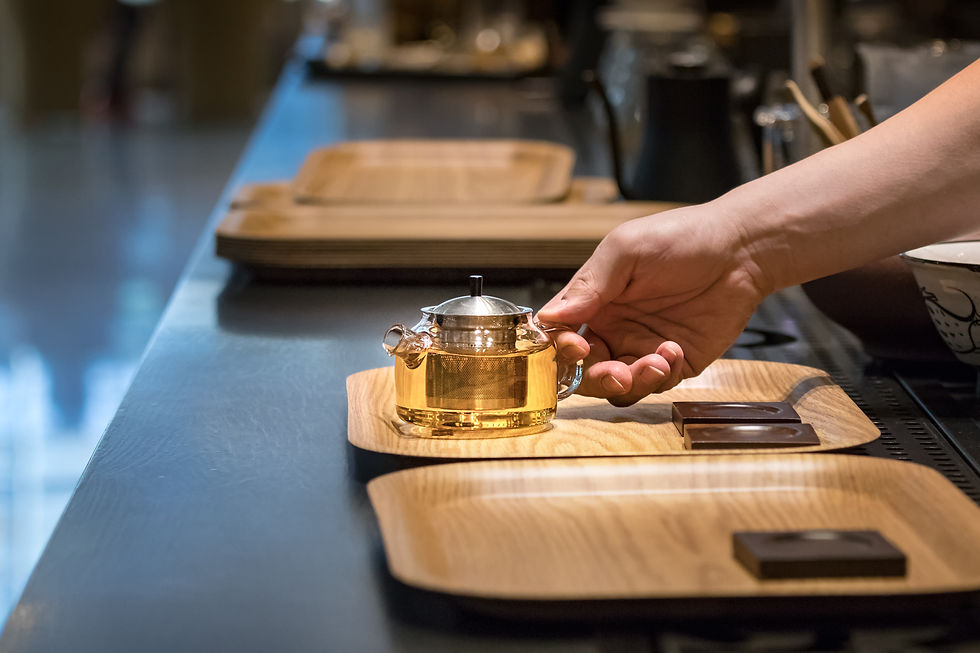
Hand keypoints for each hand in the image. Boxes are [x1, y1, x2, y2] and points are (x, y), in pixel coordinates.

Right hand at [537, 204, 772, 405]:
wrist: (742, 249)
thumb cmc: (682, 237)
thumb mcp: (626, 250)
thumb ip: (589, 284)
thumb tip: (549, 317)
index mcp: (594, 301)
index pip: (560, 335)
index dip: (560, 350)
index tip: (577, 347)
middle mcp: (614, 328)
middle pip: (585, 371)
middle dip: (596, 378)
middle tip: (617, 372)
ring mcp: (644, 347)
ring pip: (618, 387)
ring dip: (630, 382)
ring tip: (656, 361)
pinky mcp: (676, 363)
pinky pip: (656, 386)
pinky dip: (662, 376)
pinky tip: (676, 349)